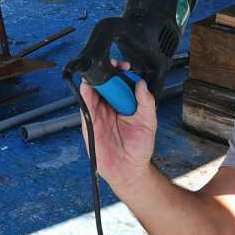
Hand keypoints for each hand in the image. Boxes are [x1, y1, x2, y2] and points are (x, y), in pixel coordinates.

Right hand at [79, 62, 157, 188]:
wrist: (130, 170)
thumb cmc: (139, 147)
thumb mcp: (149, 121)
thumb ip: (146, 102)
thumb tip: (142, 84)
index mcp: (122, 104)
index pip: (118, 83)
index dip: (119, 72)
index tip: (124, 66)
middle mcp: (108, 107)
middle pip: (102, 84)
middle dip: (105, 71)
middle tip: (112, 65)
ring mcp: (98, 114)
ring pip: (91, 92)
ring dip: (93, 80)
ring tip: (98, 72)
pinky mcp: (90, 124)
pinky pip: (85, 107)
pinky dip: (85, 95)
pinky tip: (87, 88)